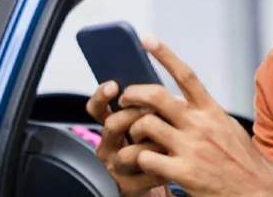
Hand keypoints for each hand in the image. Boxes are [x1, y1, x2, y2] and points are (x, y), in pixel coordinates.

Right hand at [86, 81, 170, 196]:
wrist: (159, 181)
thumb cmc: (156, 150)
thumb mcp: (152, 126)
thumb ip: (153, 110)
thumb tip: (172, 96)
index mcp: (113, 129)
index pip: (97, 109)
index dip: (101, 96)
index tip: (113, 86)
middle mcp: (109, 147)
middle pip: (111, 126)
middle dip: (133, 115)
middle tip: (153, 110)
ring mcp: (117, 168)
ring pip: (127, 152)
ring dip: (151, 144)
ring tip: (168, 140)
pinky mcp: (129, 186)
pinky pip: (145, 173)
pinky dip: (163, 165)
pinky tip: (174, 160)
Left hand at [117, 36, 272, 196]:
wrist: (256, 191)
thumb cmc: (241, 161)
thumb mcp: (227, 127)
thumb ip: (204, 112)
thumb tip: (183, 99)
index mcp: (211, 111)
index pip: (186, 75)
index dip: (164, 54)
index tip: (147, 39)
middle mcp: (200, 125)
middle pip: (157, 96)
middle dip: (133, 94)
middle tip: (125, 99)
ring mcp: (191, 148)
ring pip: (146, 125)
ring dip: (134, 129)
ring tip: (134, 137)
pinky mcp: (183, 172)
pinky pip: (146, 157)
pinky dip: (138, 158)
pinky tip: (142, 162)